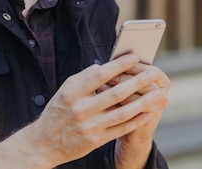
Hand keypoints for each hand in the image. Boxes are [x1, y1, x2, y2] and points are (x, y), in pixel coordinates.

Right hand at [0, 54, 160, 168]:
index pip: (100, 75)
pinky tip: (148, 112)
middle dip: (137, 82)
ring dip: (143, 102)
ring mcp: (90, 126)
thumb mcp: (65, 90)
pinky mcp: (96, 140)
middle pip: (116, 93)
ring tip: (158, 93)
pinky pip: (121, 129)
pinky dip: (137, 120)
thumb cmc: (58, 111)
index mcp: (73, 93)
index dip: (119, 65)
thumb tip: (105, 67)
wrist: (44, 143)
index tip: (135, 57)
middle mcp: (81, 109)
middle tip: (153, 73)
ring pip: (123, 112)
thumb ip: (84, 77)